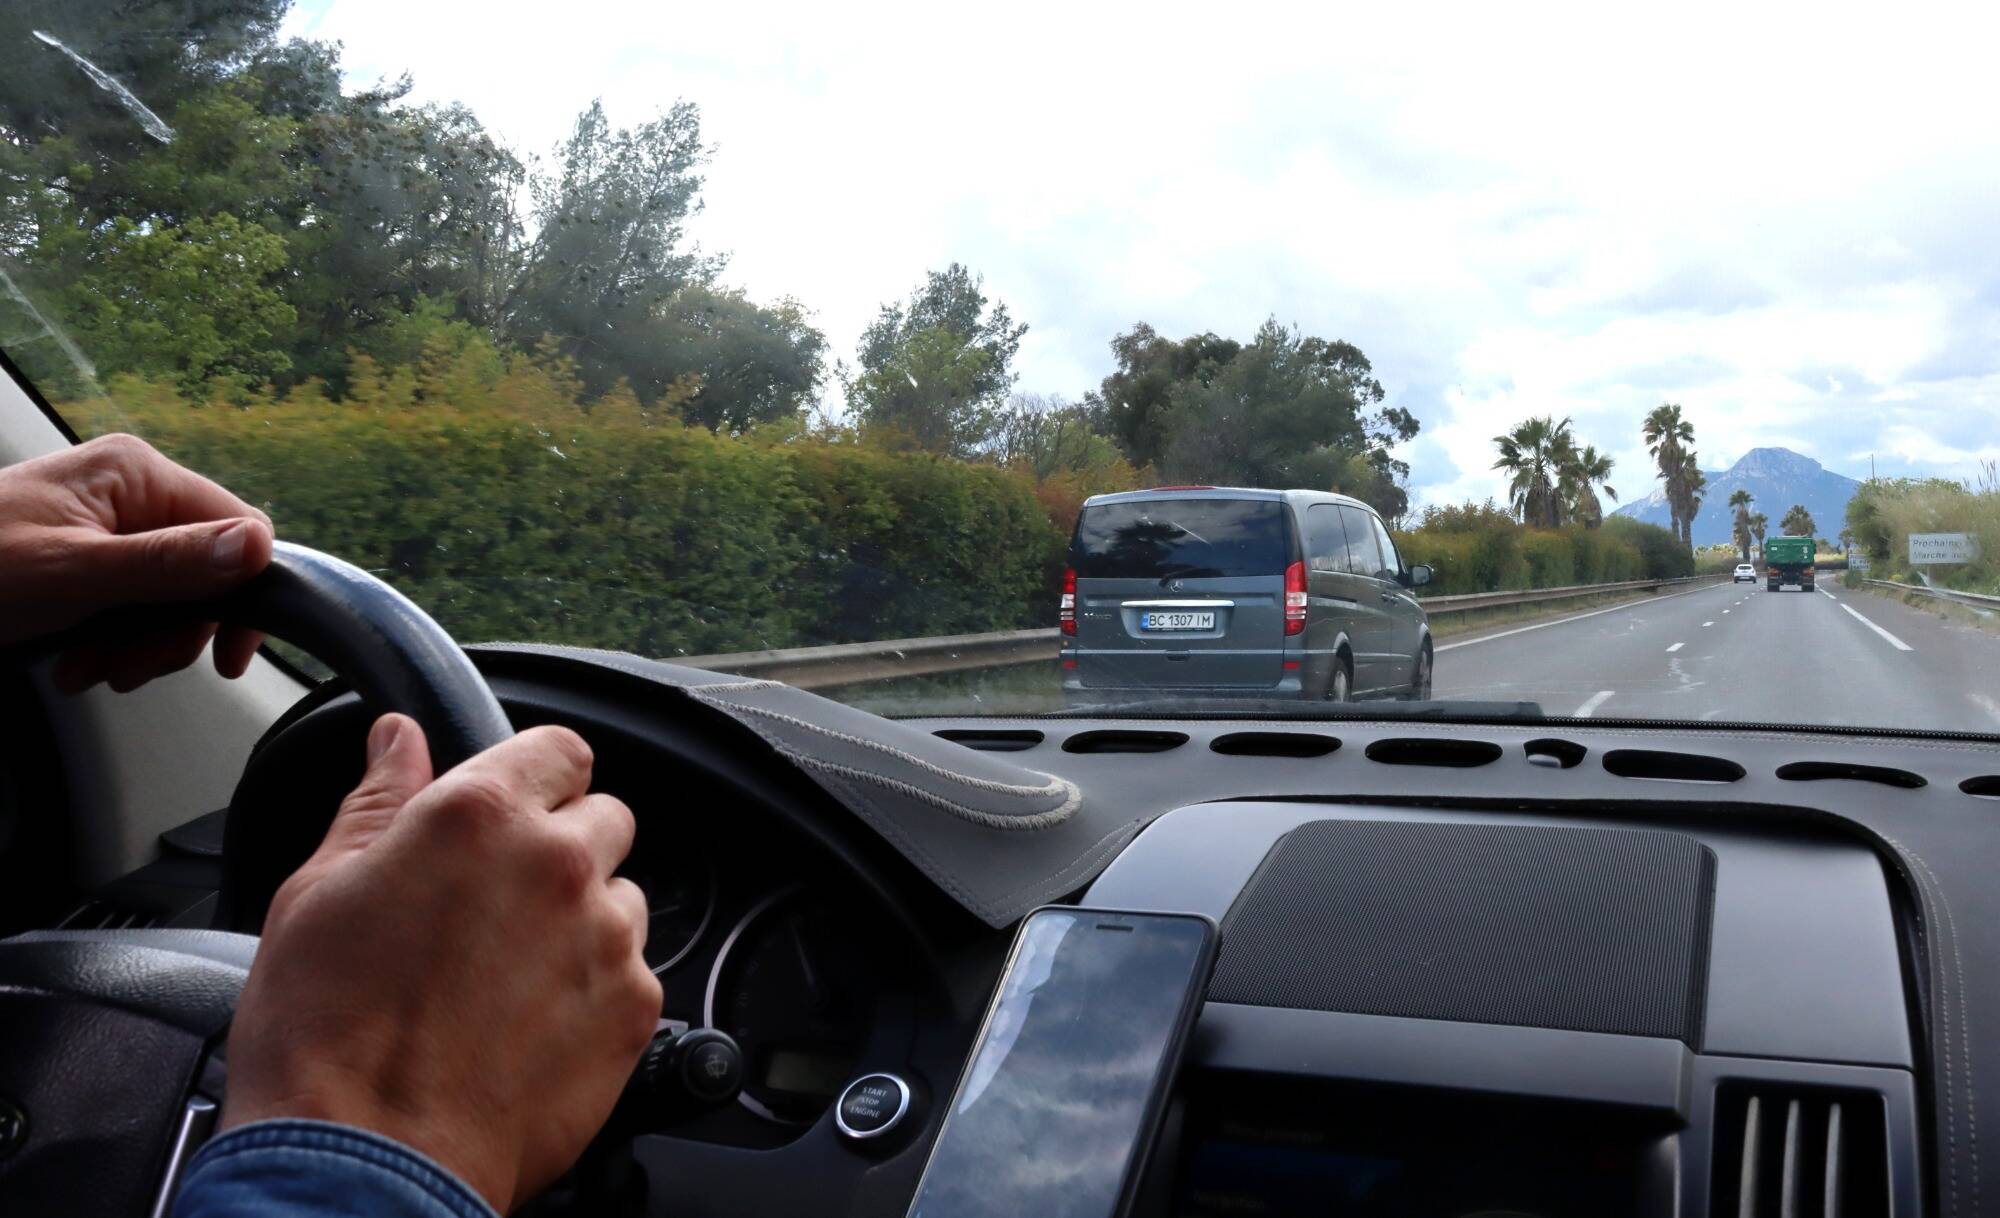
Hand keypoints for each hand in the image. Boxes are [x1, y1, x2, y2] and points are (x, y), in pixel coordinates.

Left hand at [0, 433, 273, 690]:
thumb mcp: (74, 575)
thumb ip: (170, 562)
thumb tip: (258, 547)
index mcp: (135, 474)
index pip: (239, 528)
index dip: (242, 596)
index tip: (226, 653)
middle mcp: (129, 493)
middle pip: (207, 572)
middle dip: (173, 632)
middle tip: (130, 667)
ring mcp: (107, 527)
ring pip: (171, 598)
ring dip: (138, 647)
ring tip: (90, 667)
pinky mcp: (86, 560)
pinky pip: (132, 606)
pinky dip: (112, 644)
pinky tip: (75, 661)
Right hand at [221, 716, 660, 1212]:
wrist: (368, 1163)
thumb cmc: (325, 1037)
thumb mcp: (319, 893)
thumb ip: (377, 803)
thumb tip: (397, 739)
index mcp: (480, 817)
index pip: (561, 749)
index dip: (538, 777)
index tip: (517, 807)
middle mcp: (558, 864)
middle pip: (604, 819)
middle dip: (564, 847)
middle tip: (499, 905)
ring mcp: (606, 937)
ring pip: (624, 898)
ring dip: (583, 921)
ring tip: (508, 977)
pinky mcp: (635, 1008)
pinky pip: (634, 973)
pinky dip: (596, 991)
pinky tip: (530, 1025)